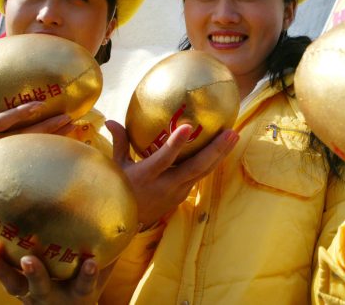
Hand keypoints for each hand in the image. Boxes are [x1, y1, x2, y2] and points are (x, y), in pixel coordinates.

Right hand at [0, 57, 74, 183]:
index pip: (1, 122)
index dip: (21, 114)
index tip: (40, 104)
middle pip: (24, 138)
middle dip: (48, 128)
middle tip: (69, 117)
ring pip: (28, 148)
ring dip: (52, 138)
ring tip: (74, 126)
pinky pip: (25, 154)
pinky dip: (44, 147)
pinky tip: (62, 139)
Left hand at [0, 254, 111, 304]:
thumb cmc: (86, 289)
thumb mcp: (103, 276)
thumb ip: (114, 252)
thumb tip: (136, 221)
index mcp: (78, 293)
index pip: (84, 284)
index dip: (87, 274)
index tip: (90, 262)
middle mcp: (53, 297)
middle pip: (42, 288)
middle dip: (35, 275)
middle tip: (29, 260)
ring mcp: (32, 296)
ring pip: (15, 286)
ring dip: (3, 272)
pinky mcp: (18, 290)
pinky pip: (5, 278)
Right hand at [106, 120, 238, 227]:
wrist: (126, 224)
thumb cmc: (118, 190)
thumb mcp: (116, 168)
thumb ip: (120, 143)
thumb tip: (110, 121)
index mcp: (146, 177)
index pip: (163, 160)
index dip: (176, 144)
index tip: (188, 126)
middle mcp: (165, 186)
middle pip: (195, 168)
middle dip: (215, 150)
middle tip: (230, 132)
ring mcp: (177, 193)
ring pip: (203, 173)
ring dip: (220, 155)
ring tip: (234, 136)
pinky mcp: (183, 195)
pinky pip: (201, 176)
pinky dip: (213, 162)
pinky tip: (224, 148)